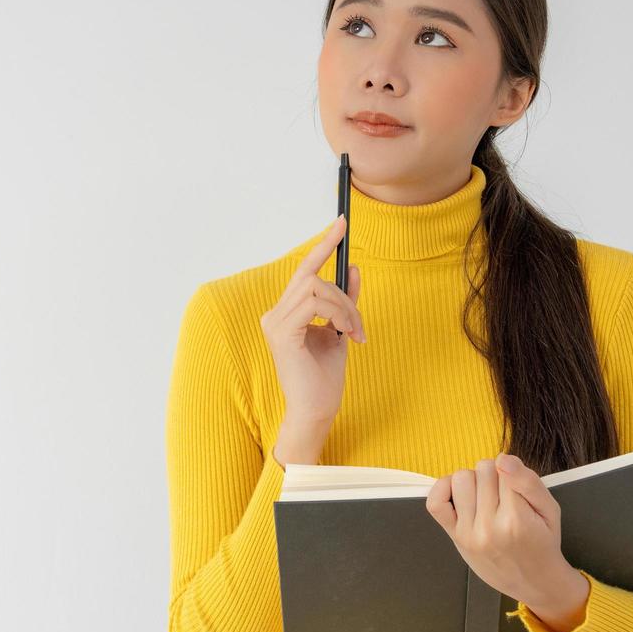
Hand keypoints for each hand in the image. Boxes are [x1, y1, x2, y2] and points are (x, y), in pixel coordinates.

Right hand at [259, 214, 365, 425]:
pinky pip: (314, 304)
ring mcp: (275, 322)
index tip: (341, 221)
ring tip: (354, 334)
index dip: (323, 244)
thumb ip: (345, 300)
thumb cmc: (325, 377)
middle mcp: (274, 314)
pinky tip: (344, 335)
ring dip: (345, 308)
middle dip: (345, 295)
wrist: (317, 410)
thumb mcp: (341, 330)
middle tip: (358, 325)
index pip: (304, 270)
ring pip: (317, 288)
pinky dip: (336, 315)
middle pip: (313, 277)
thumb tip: (354, 266)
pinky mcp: (282, 332)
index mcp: (285, 313)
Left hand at [424, 452, 575, 607]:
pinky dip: (443, 489)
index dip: (512, 471)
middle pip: (483, 469)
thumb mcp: (550, 510)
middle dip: (495, 475)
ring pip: (461, 478)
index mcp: (517, 519)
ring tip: (486, 496)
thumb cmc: (542, 542)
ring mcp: (469, 533)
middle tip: (505, 495)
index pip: (504, 467)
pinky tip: (459, 494)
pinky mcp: (455, 536)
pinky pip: (435, 502)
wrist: (534, 581)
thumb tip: (503, 459)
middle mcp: (490, 526)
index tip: (517, 487)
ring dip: (474, 481)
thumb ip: (529, 481)